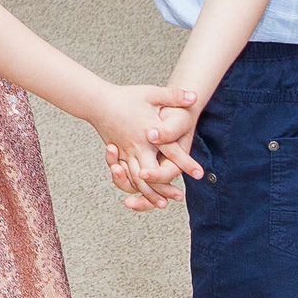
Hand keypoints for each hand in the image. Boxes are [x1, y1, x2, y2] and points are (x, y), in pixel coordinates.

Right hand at [88, 85, 202, 207]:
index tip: (199, 173)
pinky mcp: (118, 156)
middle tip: (180, 197)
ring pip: (137, 180)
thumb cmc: (125, 97)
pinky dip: (135, 188)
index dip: (186, 163)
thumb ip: (174, 96)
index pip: (172, 151)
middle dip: (166, 188)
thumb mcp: (152, 93)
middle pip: (152, 174)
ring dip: (151, 194)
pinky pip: (126, 177)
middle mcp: (138, 147)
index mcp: (149, 133)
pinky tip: (142, 195)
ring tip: (163, 204)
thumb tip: (194, 97)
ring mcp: (126, 153)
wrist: (98, 102)